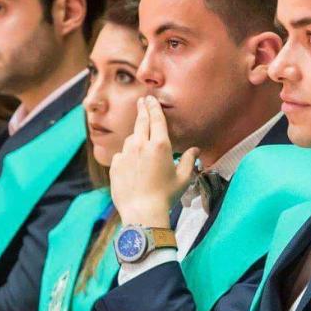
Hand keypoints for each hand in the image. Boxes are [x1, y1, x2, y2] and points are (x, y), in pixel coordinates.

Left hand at [109, 96, 199, 228]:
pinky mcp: (115, 166)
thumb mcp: (183, 179)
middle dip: (142, 109)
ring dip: (136, 137)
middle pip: (141, 122)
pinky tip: (132, 166)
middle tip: (141, 101)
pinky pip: (121, 156)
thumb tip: (195, 151)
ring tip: (141, 144)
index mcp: (160, 146)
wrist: (142, 212)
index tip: (150, 98)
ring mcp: (125, 155)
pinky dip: (127, 157)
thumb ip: (188, 161)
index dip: (154, 107)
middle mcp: (141, 145)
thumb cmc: (166, 196)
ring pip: (131, 139)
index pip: (156, 119)